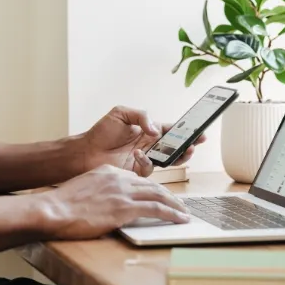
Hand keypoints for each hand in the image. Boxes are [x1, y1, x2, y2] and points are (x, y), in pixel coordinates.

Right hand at [39, 166, 190, 239]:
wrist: (53, 209)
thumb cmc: (63, 204)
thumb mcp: (84, 188)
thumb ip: (100, 190)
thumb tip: (107, 202)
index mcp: (108, 171)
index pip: (137, 178)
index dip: (151, 188)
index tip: (159, 195)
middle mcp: (119, 177)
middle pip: (152, 184)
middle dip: (168, 194)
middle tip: (179, 203)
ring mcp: (123, 192)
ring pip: (158, 194)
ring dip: (175, 204)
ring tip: (184, 212)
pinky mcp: (125, 208)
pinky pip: (156, 208)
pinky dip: (172, 213)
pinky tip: (180, 219)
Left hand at [80, 106, 206, 176]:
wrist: (85, 151)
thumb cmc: (101, 132)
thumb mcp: (121, 113)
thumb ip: (141, 115)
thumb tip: (155, 129)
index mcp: (148, 130)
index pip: (171, 130)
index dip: (186, 130)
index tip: (199, 130)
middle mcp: (149, 145)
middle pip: (175, 146)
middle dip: (189, 144)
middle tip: (197, 142)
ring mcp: (144, 159)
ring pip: (169, 160)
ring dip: (179, 156)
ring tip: (187, 150)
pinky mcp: (137, 171)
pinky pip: (149, 168)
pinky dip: (147, 161)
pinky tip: (139, 153)